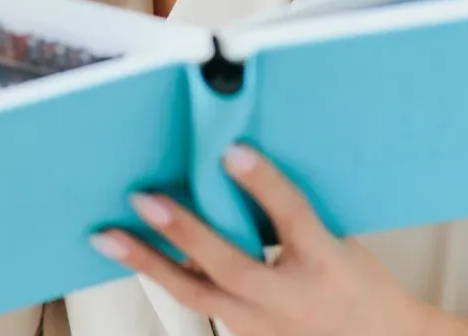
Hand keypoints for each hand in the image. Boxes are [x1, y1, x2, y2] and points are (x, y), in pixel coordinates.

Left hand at [88, 145, 432, 335]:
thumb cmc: (358, 284)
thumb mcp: (338, 238)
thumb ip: (290, 212)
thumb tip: (234, 165)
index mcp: (327, 261)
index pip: (292, 217)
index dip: (263, 182)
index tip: (231, 149)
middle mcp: (292, 299)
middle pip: (231, 266)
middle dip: (184, 231)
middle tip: (144, 199)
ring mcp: (265, 326)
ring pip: (198, 295)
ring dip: (149, 263)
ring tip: (108, 236)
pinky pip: (199, 305)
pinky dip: (165, 278)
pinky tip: (137, 256)